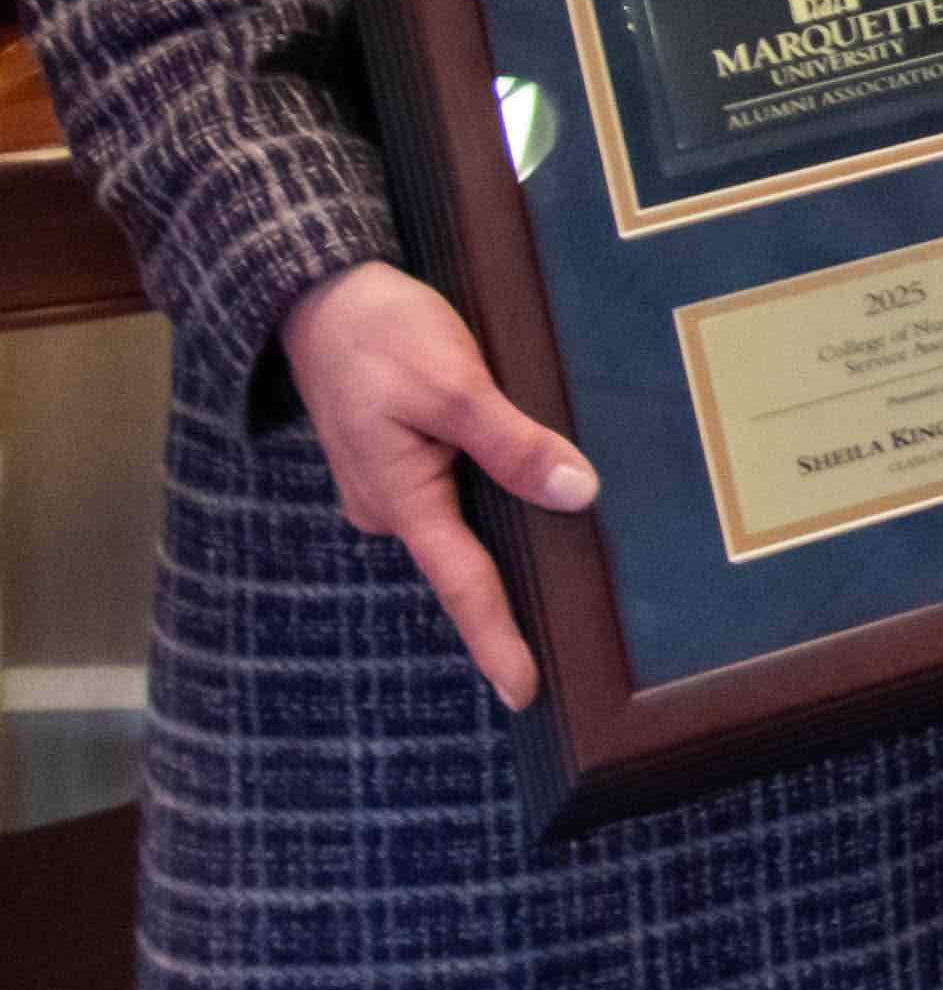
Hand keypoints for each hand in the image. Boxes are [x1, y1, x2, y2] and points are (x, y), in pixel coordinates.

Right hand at [279, 261, 596, 707]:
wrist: (318, 295)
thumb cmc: (383, 336)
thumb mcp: (455, 384)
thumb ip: (513, 443)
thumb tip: (576, 492)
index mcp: (401, 499)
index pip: (462, 584)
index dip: (496, 640)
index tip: (524, 693)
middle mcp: (390, 506)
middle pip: (466, 559)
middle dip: (513, 595)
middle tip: (574, 635)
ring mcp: (389, 485)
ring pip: (461, 522)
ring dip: (506, 537)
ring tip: (569, 572)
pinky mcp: (397, 460)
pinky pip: (451, 493)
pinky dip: (489, 499)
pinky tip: (531, 494)